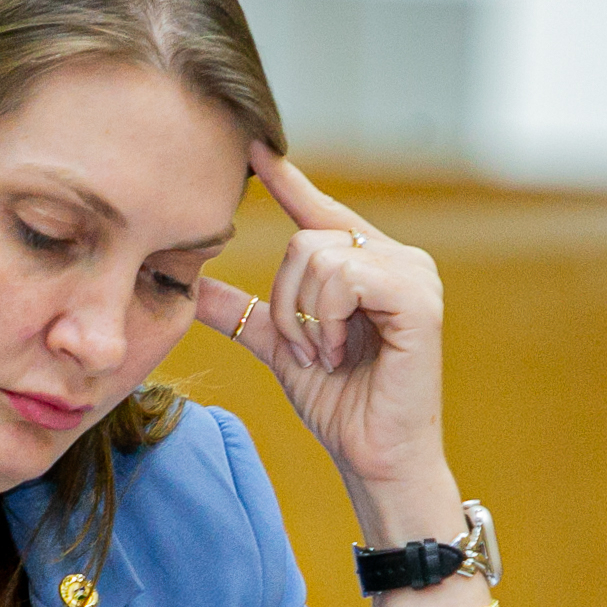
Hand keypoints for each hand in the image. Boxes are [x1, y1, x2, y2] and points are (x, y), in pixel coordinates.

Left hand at [195, 144, 453, 527]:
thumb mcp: (277, 345)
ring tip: (329, 354)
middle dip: (286, 302)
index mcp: (367, 263)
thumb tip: (187, 283)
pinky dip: (327, 320)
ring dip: (305, 319)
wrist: (374, 457)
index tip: (252, 149)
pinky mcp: (419, 298)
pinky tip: (342, 352)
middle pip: (303, 240)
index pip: (319, 211)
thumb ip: (238, 309)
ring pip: (318, 257)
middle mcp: (396, 257)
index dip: (288, 181)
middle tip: (308, 349)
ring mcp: (412, 273)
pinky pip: (344, 278)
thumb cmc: (339, 403)